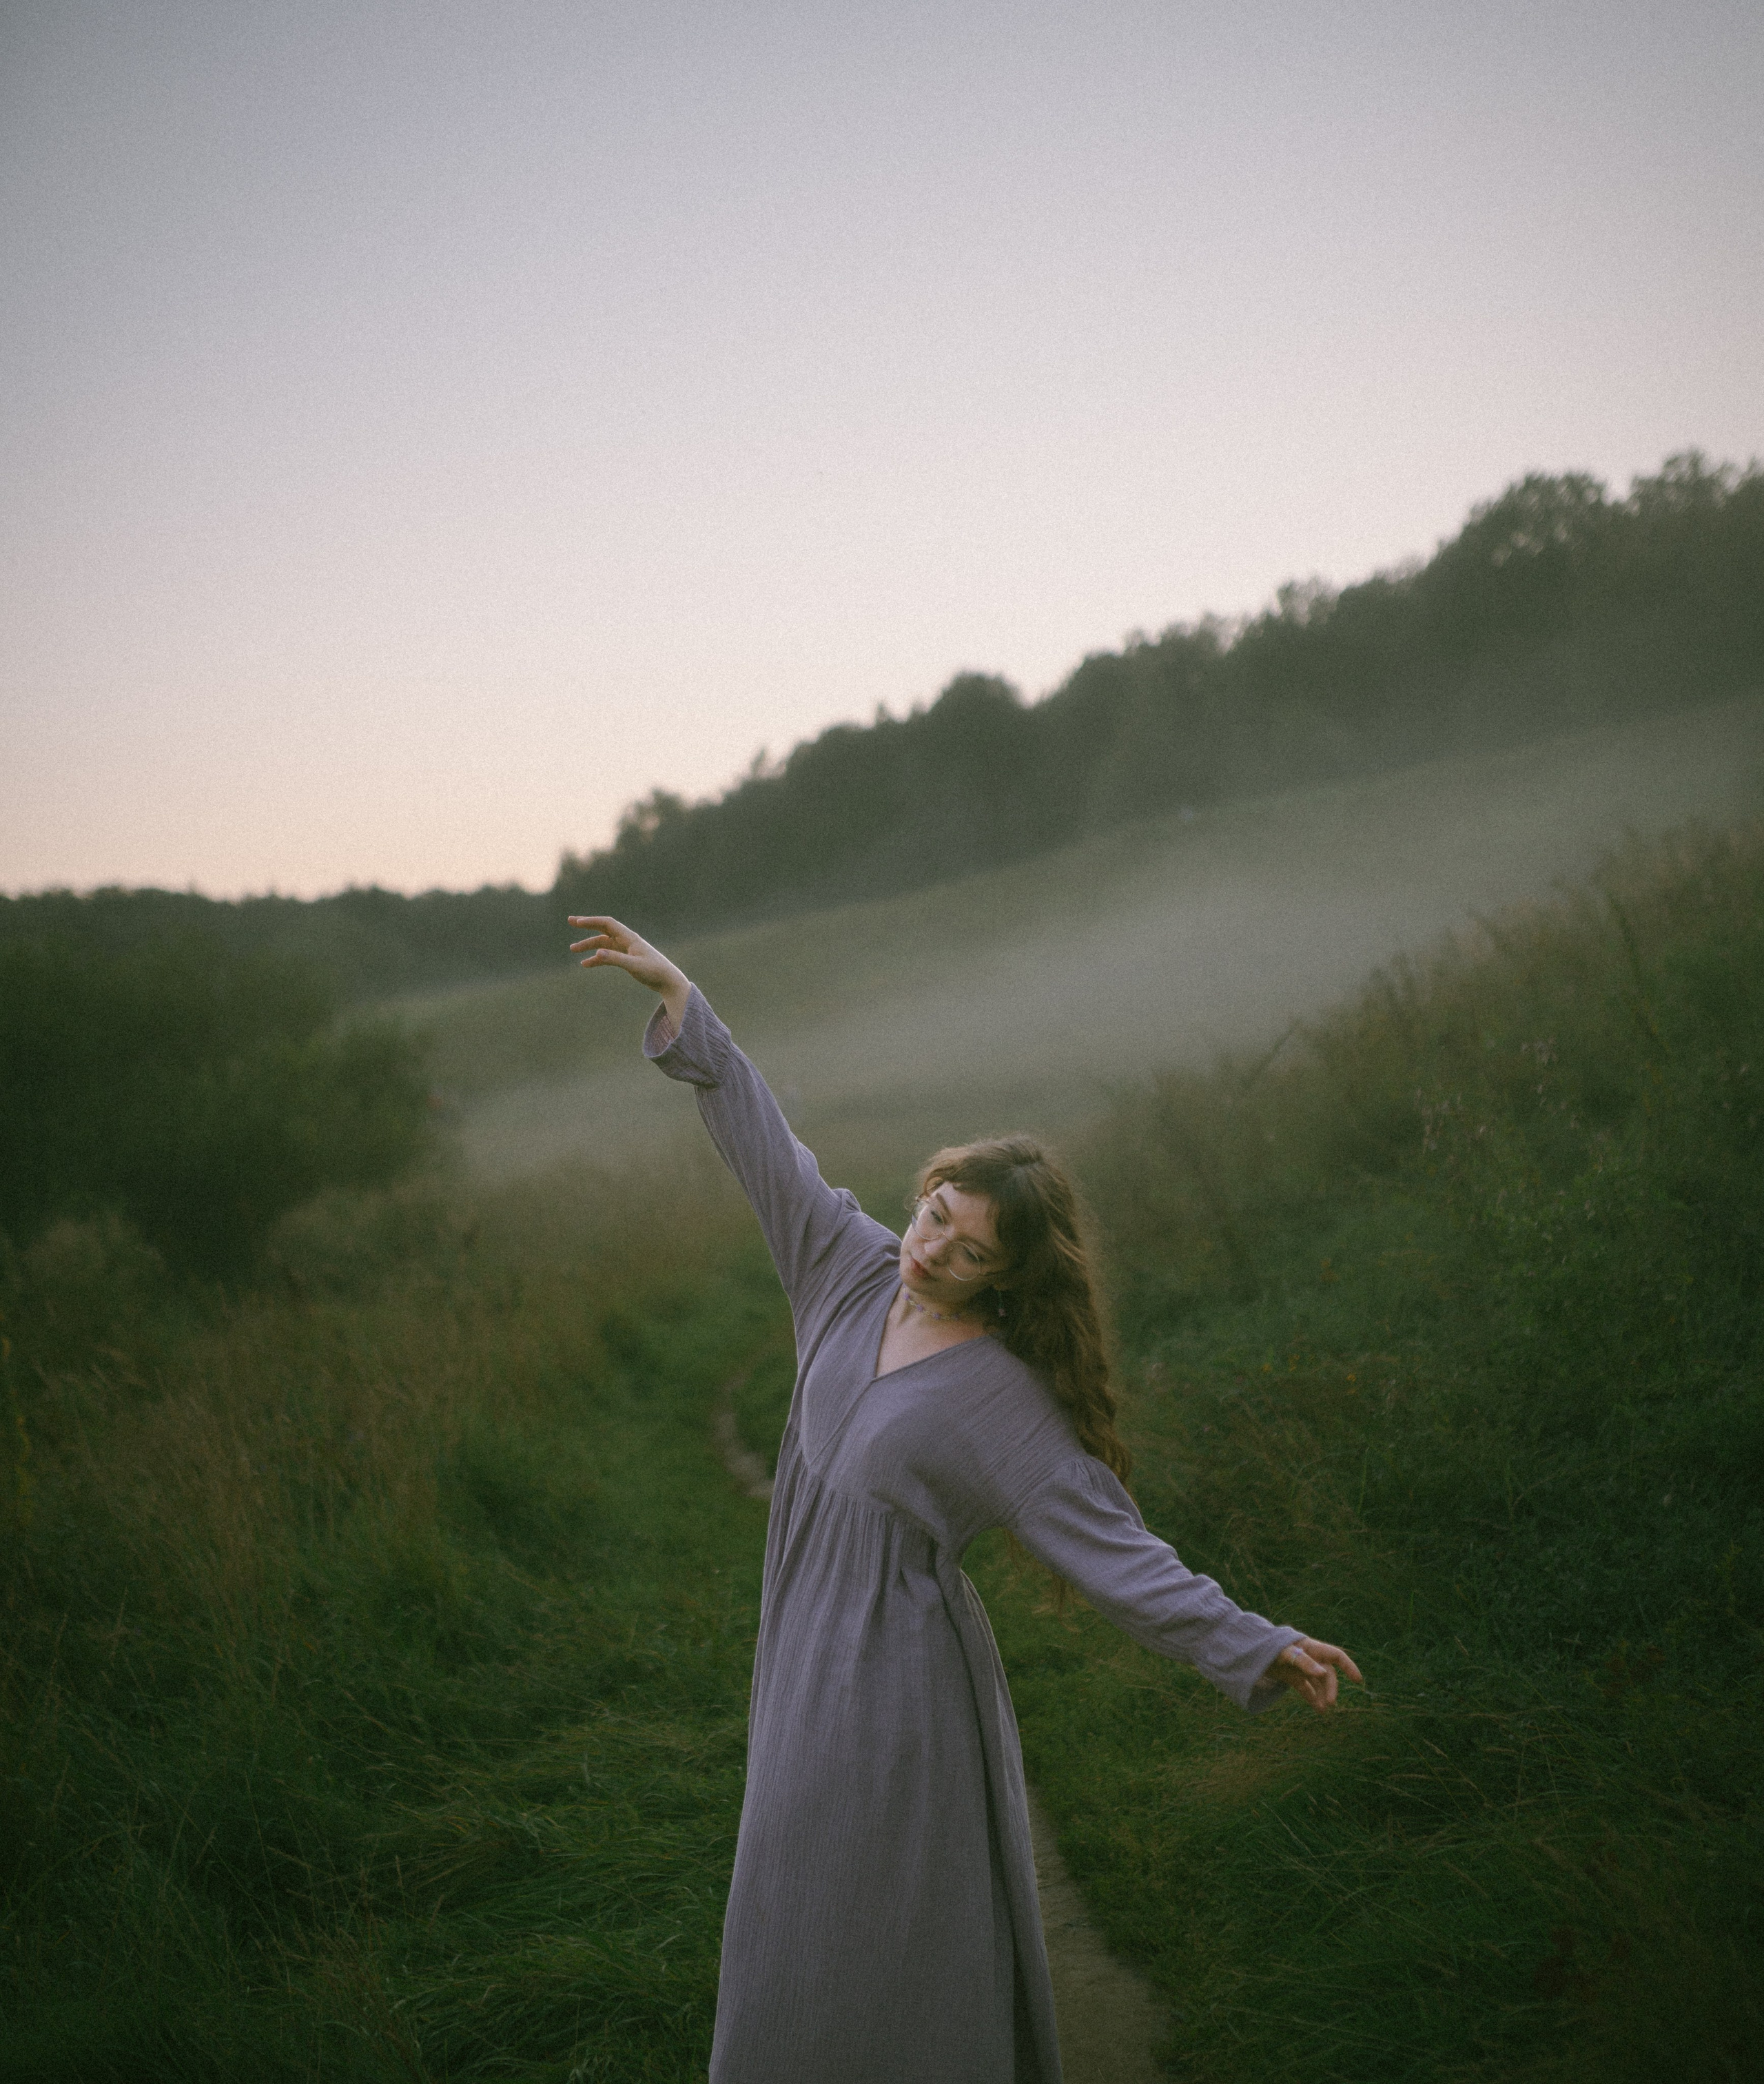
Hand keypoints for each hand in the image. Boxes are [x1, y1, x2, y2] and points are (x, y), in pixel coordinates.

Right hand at [567, 916, 690, 1029]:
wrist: (668, 981)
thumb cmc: (655, 971)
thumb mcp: (634, 966)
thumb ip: (616, 959)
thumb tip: (596, 954)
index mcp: (630, 938)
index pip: (607, 923)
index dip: (591, 921)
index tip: (577, 922)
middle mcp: (626, 940)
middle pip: (603, 929)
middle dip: (587, 925)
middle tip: (570, 921)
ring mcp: (626, 949)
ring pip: (603, 944)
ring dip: (589, 945)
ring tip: (573, 949)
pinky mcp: (626, 959)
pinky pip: (608, 955)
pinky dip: (596, 959)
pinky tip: (585, 964)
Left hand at [1266, 1636, 1361, 1711]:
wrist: (1250, 1651)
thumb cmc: (1269, 1647)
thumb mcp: (1285, 1653)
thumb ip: (1304, 1662)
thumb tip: (1323, 1673)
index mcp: (1311, 1647)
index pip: (1336, 1656)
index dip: (1348, 1666)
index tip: (1358, 1680)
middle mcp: (1310, 1658)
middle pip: (1327, 1674)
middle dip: (1330, 1688)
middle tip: (1330, 1703)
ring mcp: (1301, 1668)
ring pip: (1318, 1683)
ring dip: (1322, 1696)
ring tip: (1324, 1710)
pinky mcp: (1293, 1677)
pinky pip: (1307, 1689)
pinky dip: (1312, 1699)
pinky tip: (1318, 1709)